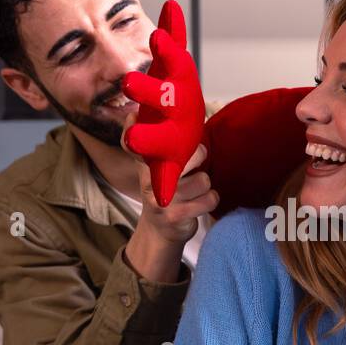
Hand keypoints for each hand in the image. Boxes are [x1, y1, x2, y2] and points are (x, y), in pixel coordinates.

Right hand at [121, 125, 217, 281]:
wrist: (159, 231)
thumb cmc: (166, 192)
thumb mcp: (157, 169)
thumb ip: (162, 144)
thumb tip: (165, 113)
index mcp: (145, 166)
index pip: (136, 144)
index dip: (134, 129)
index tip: (135, 117)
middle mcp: (150, 182)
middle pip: (184, 155)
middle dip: (198, 157)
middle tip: (194, 165)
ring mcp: (162, 201)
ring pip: (203, 179)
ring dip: (206, 184)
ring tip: (197, 188)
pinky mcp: (176, 216)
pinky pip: (209, 199)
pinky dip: (211, 199)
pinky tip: (202, 201)